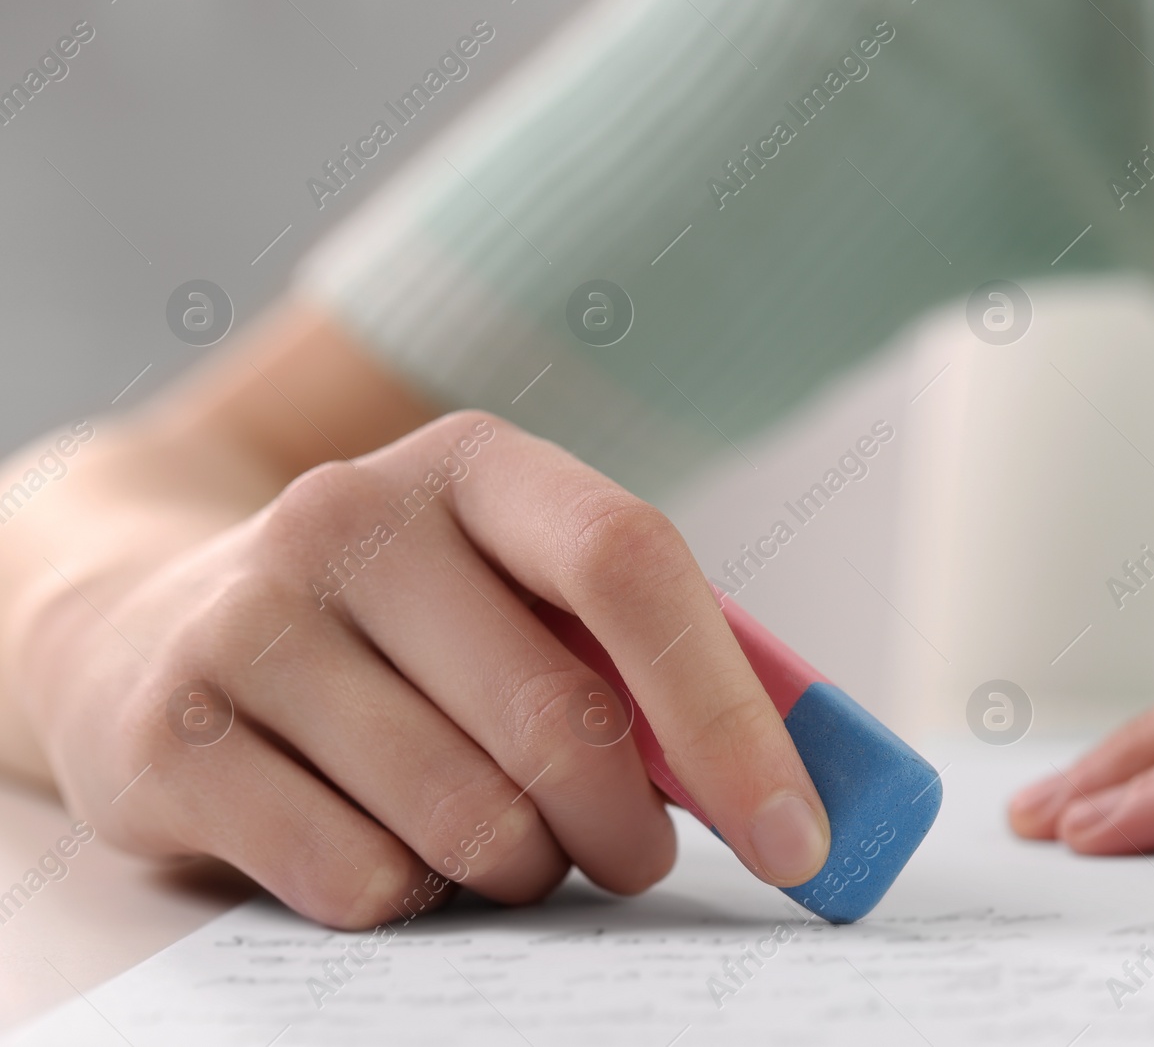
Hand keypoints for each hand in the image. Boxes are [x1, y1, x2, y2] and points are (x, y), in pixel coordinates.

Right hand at [14, 411, 828, 927]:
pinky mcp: (170, 735)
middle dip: (627, 830)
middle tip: (631, 855)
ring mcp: (248, 619)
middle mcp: (352, 514)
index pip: (628, 564)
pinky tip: (379, 844)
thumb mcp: (519, 599)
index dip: (728, 714)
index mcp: (475, 464)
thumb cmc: (401, 632)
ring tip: (495, 839)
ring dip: (520, 867)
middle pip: (560, 718)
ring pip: (468, 820)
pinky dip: (407, 897)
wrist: (146, 626)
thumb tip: (799, 789)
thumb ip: (650, 665)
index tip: (795, 837)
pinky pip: (359, 881)